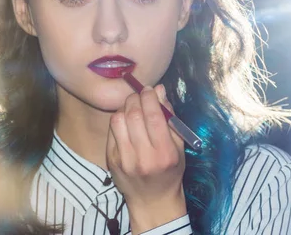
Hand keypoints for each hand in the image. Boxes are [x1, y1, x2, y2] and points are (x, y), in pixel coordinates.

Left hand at [106, 84, 186, 233]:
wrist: (152, 201)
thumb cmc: (170, 171)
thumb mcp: (179, 147)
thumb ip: (170, 118)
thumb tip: (159, 91)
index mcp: (165, 153)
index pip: (154, 116)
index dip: (150, 97)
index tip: (149, 89)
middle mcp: (144, 157)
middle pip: (134, 115)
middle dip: (136, 98)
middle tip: (140, 95)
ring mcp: (125, 160)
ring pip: (118, 120)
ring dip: (125, 108)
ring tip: (132, 107)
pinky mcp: (112, 160)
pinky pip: (111, 131)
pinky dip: (118, 121)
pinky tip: (125, 122)